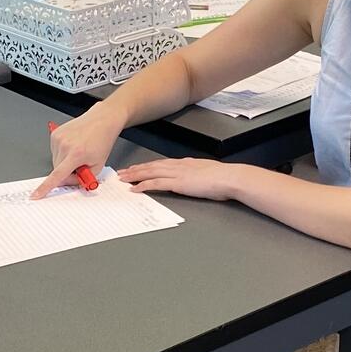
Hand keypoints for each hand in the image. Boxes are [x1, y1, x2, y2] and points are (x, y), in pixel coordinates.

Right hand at [32, 107, 123, 197]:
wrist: (101, 120)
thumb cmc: (102, 140)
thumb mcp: (98, 165)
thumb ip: (82, 178)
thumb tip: (67, 182)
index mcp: (76, 154)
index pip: (58, 175)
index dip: (45, 187)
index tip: (36, 195)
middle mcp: (65, 145)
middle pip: (57, 169)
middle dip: (67, 172)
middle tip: (80, 164)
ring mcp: (58, 138)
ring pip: (55, 160)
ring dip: (64, 161)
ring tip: (78, 151)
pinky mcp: (55, 133)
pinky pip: (54, 151)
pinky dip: (62, 152)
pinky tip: (73, 145)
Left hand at [116, 157, 234, 201]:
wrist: (228, 178)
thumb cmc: (222, 178)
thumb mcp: (206, 172)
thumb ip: (197, 173)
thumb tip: (194, 175)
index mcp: (184, 163)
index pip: (160, 163)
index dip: (146, 166)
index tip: (136, 167)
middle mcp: (178, 166)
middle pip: (151, 166)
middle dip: (135, 169)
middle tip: (122, 172)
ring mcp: (177, 174)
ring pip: (150, 173)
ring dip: (134, 175)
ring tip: (123, 179)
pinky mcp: (177, 183)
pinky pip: (156, 183)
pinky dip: (143, 185)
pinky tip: (135, 188)